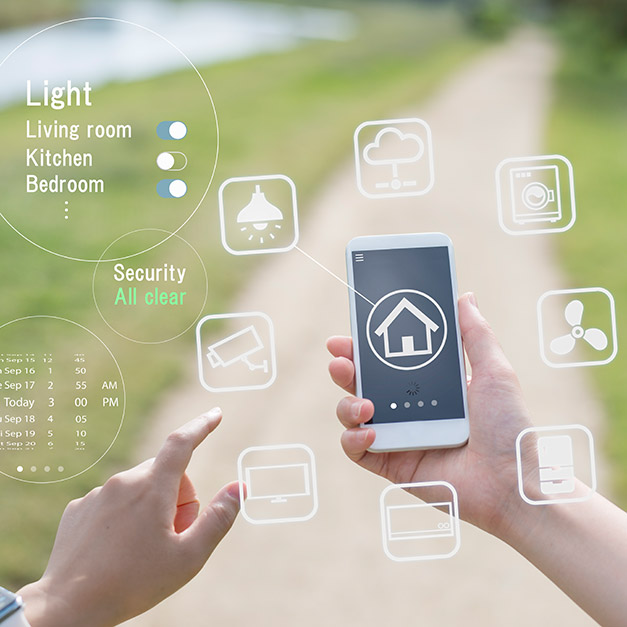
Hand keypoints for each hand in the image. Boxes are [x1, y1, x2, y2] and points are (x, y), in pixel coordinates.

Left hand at [19, 409, 240, 626]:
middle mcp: (123, 481)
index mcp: (152, 488)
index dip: (202, 426)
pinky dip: (123, 517)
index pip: (182, 443)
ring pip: (139, 489)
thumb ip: (218, 518)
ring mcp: (97, 495)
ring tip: (141, 549)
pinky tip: (116, 549)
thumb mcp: (189, 557)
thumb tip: (239, 488)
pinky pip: (113, 502)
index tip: (215, 414)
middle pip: (165, 474)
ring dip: (150, 508)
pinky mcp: (78, 509)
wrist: (67, 608)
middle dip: (177, 497)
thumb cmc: (134, 584)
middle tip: (173, 537)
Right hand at [327, 292, 534, 537]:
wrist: (512, 484)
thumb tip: (463, 297)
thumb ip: (476, 335)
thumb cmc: (510, 429)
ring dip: (347, 404)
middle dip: (345, 368)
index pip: (388, 359)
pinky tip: (371, 432)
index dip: (365, 346)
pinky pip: (356, 449)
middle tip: (339, 360)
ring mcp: (397, 436)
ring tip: (364, 403)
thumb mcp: (495, 373)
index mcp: (428, 386)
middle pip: (363, 383)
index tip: (350, 332)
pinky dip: (353, 438)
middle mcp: (408, 408)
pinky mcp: (391, 464)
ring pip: (352, 413)